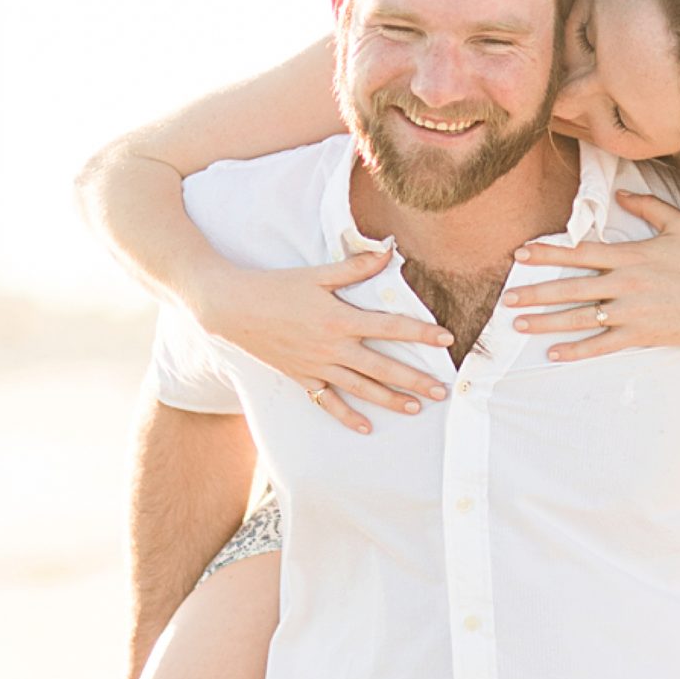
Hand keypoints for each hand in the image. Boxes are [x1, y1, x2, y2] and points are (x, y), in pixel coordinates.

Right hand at [197, 250, 453, 433]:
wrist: (233, 308)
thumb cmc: (277, 287)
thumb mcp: (317, 274)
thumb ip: (355, 266)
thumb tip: (388, 251)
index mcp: (340, 319)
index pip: (390, 327)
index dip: (420, 333)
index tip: (446, 339)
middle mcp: (333, 347)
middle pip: (382, 367)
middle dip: (415, 379)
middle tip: (442, 390)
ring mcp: (317, 366)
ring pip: (361, 388)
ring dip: (390, 400)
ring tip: (416, 408)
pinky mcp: (302, 378)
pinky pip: (327, 402)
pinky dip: (347, 416)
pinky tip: (367, 427)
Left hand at [504, 190, 679, 359]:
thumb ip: (650, 206)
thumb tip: (621, 194)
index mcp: (631, 256)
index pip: (580, 253)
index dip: (548, 254)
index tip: (521, 255)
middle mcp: (624, 284)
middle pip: (571, 288)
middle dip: (535, 293)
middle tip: (506, 298)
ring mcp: (630, 313)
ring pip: (579, 318)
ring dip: (546, 322)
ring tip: (518, 325)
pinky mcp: (639, 335)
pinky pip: (601, 345)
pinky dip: (577, 350)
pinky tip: (554, 354)